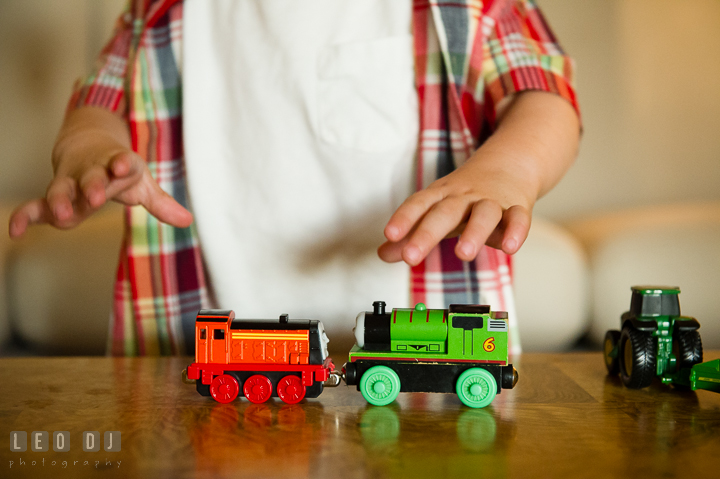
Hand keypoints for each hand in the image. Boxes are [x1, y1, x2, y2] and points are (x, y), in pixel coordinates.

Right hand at [8, 107, 192, 237]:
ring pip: (61, 188)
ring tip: (61, 216)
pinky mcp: (54, 193)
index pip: (121, 163)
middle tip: (95, 196)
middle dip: (92, 185)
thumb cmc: (118, 168)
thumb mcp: (142, 183)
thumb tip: (188, 220)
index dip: (122, 165)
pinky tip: (15, 232)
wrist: (87, 144)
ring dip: (60, 201)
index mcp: (117, 165)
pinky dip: (24, 216)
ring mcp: (70, 180)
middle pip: (90, 177)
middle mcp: (91, 171)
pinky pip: (35, 205)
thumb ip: (161, 203)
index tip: (123, 165)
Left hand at [377, 91, 579, 265]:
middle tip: (410, 257)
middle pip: (445, 212)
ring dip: (474, 232)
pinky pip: (518, 218)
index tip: (389, 235)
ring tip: (463, 254)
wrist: (510, 163)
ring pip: (484, 213)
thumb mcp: (437, 211)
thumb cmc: (466, 197)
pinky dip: (516, 231)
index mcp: (441, 196)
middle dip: (427, 233)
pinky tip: (509, 247)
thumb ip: (412, 235)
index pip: (419, 203)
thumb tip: (382, 254)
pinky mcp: (517, 208)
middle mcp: (464, 197)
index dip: (404, 218)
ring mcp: (492, 201)